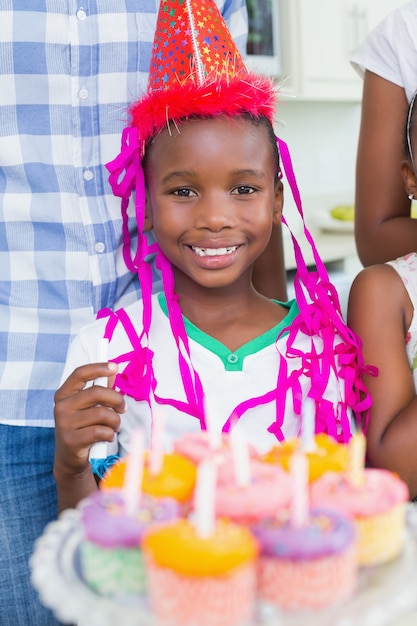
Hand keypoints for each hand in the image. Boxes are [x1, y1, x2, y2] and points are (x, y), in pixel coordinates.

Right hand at [54, 362, 124, 479]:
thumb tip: (112, 371)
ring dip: (115, 420)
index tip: (114, 366)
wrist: (70, 458)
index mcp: (64, 394)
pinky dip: (110, 434)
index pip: (80, 373)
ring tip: (114, 426)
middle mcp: (61, 407)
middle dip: (117, 399)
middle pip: (97, 392)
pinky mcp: (72, 440)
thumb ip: (99, 389)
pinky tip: (108, 436)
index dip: (98, 367)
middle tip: (123, 408)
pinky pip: (101, 431)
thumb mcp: (87, 407)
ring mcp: (65, 424)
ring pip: (103, 413)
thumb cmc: (82, 427)